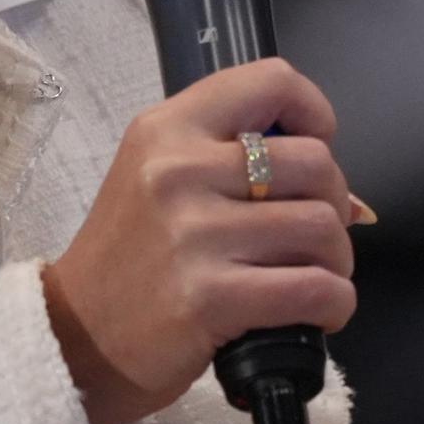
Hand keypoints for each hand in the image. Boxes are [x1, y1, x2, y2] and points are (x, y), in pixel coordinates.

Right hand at [42, 59, 365, 423]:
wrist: (75, 341)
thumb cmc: (128, 260)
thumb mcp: (159, 179)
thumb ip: (234, 163)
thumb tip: (348, 196)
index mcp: (166, 129)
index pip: (274, 81)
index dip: (316, 115)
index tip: (312, 151)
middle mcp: (177, 170)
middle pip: (316, 163)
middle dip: (334, 204)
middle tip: (309, 237)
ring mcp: (193, 235)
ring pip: (323, 228)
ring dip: (335, 262)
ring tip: (308, 278)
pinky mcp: (211, 297)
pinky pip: (316, 290)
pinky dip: (333, 305)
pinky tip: (314, 313)